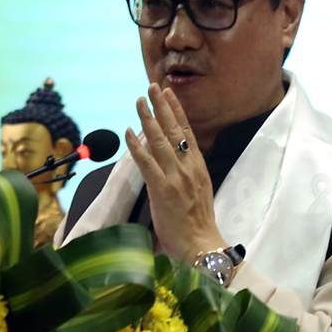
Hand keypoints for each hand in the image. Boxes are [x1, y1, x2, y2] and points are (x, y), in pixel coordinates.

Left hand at [125, 84, 226, 261]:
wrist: (202, 246)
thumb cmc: (198, 224)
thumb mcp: (198, 191)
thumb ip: (187, 174)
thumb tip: (176, 161)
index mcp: (198, 168)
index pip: (187, 133)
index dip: (177, 111)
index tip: (169, 94)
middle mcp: (188, 168)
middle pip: (174, 130)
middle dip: (162, 106)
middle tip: (152, 86)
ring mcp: (175, 178)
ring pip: (160, 141)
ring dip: (148, 118)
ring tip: (139, 100)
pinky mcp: (162, 189)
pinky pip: (146, 162)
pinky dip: (136, 145)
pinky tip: (128, 131)